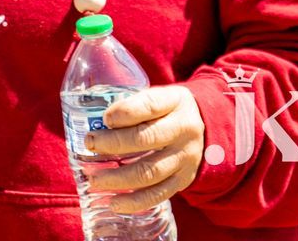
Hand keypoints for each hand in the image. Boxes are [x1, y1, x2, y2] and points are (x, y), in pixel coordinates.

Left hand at [84, 85, 205, 213]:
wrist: (207, 128)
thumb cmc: (167, 110)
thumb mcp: (157, 95)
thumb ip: (131, 103)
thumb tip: (89, 117)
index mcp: (175, 102)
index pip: (150, 104)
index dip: (125, 112)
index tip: (104, 118)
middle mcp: (184, 130)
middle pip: (147, 138)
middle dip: (113, 143)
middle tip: (89, 144)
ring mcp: (185, 158)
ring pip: (151, 170)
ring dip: (119, 177)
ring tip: (94, 179)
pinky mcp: (183, 180)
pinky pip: (159, 194)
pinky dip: (135, 201)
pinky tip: (114, 202)